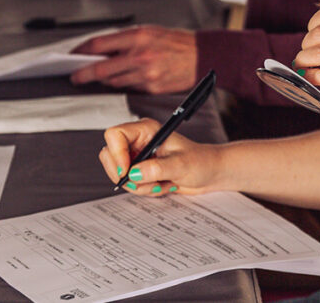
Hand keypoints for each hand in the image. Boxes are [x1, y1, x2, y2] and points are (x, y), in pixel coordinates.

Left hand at [70, 25, 196, 93]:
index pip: (99, 45)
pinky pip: (129, 88)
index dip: (82, 51)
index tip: (73, 56)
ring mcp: (146, 74)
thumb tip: (99, 50)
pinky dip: (123, 84)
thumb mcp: (148, 31)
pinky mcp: (151, 88)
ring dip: (104, 80)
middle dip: (83, 74)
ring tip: (101, 75)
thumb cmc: (175, 42)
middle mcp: (140, 56)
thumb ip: (124, 40)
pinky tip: (124, 78)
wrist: (201, 56)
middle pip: (101, 69)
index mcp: (137, 37)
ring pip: (113, 82)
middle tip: (75, 76)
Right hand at [99, 118, 222, 194]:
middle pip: (109, 155)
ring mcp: (137, 156)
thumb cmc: (201, 162)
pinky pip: (128, 183)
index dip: (117, 154)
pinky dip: (143, 190)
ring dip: (138, 185)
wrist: (210, 173)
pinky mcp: (139, 170)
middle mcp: (138, 141)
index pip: (114, 134)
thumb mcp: (181, 165)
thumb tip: (133, 173)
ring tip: (161, 183)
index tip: (128, 171)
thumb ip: (157, 169)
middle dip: (126, 175)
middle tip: (146, 181)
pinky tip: (161, 185)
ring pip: (118, 173)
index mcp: (146, 130)